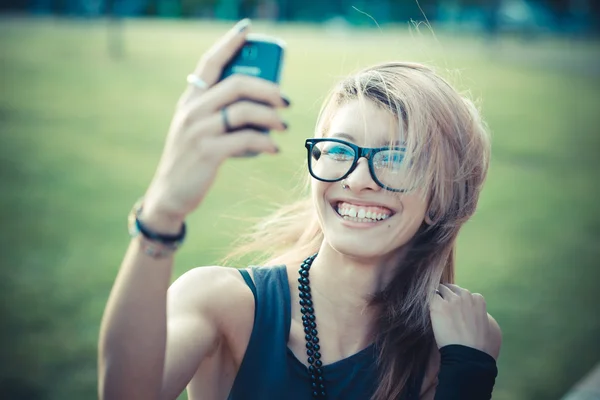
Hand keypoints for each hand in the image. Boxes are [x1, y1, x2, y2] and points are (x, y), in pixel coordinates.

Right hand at [142, 19, 288, 229]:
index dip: (228, 43)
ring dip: (271, 117)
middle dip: (267, 88)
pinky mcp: (207, 152)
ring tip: (283, 126)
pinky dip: (264, 142)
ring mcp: (198, 130)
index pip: (210, 63)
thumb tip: (263, 105)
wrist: (170, 192)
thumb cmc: (193, 158)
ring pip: (244, 110)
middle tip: (285, 100)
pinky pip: (245, 139)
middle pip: (236, 84)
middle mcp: (192, 110)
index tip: (246, 29)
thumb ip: (220, 113)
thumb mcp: (198, 129)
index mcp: (191, 100)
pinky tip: (273, 148)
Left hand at [430, 283, 496, 358]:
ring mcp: (451, 300)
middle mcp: (465, 296)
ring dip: (439, 297)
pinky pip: (431, 296)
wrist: (468, 355)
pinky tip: (429, 309)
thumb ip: (481, 314)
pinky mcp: (438, 306)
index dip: (460, 302)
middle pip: (453, 289)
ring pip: (441, 290)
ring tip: (435, 307)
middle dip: (449, 296)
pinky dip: (429, 300)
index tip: (457, 310)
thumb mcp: (489, 326)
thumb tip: (475, 314)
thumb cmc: (480, 347)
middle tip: (444, 307)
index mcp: (478, 300)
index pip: (465, 294)